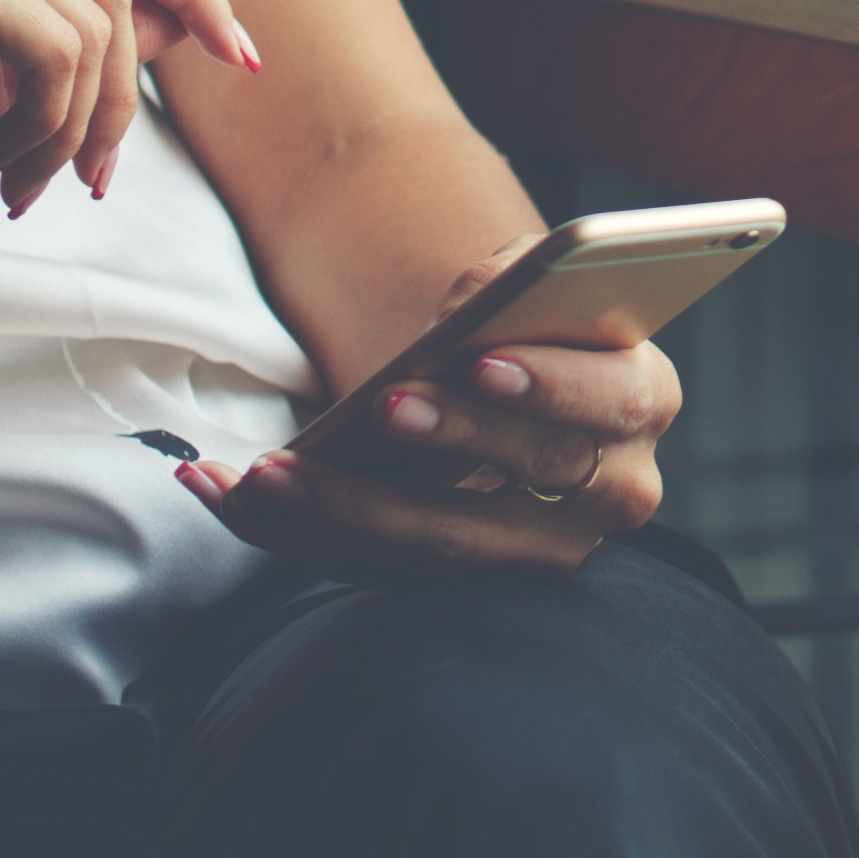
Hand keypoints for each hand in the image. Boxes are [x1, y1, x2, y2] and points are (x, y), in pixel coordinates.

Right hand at [0, 0, 251, 226]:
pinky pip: (62, 51)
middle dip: (129, 90)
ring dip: (79, 126)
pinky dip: (50, 125)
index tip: (238, 53)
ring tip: (25, 182)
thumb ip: (78, 41)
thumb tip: (182, 20)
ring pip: (99, 22)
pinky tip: (1, 169)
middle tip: (92, 179)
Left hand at [176, 248, 679, 574]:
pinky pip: (378, 564)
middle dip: (450, 442)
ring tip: (261, 472)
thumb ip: (513, 281)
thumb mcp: (530, 284)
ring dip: (344, 508)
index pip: (609, 401)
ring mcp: (539, 546)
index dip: (549, 385)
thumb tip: (467, 306)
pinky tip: (219, 488)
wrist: (510, 380)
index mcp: (640, 401)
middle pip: (528, 477)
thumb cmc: (528, 319)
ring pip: (445, 543)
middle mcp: (609, 489)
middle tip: (379, 408)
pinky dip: (293, 530)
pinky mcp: (460, 576)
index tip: (481, 360)